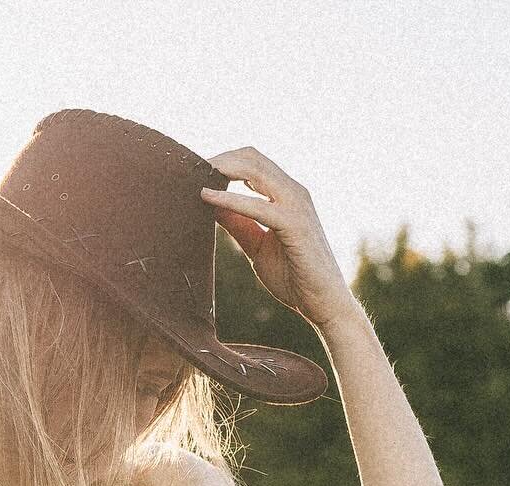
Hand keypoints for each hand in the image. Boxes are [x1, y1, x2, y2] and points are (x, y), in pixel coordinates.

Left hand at [199, 147, 350, 329]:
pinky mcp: (295, 225)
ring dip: (222, 170)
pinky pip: (257, 205)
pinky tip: (205, 198)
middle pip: (252, 157)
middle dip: (218, 159)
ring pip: (255, 171)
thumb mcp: (257, 246)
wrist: (322, 303)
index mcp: (286, 194)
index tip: (194, 171)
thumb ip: (239, 225)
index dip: (223, 161)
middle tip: (186, 169)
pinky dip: (229, 199)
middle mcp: (294, 192)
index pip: (252, 162)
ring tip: (192, 176)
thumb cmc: (294, 276)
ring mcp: (297, 205)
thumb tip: (212, 207)